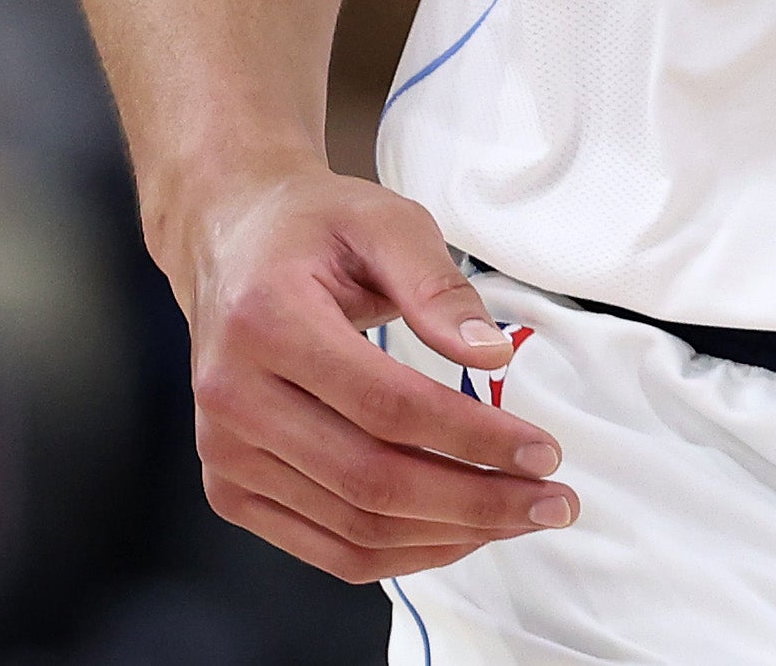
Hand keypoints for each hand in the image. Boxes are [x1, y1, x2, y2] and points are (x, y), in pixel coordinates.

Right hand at [177, 166, 571, 582]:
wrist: (230, 244)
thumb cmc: (312, 229)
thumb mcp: (382, 222)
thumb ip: (437, 287)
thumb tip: (492, 357)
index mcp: (266, 322)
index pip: (387, 406)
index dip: (473, 438)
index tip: (543, 452)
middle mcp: (233, 398)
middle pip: (371, 481)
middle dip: (476, 502)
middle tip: (551, 502)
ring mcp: (225, 453)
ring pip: (353, 529)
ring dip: (449, 536)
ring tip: (517, 516)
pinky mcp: (230, 490)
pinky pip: (326, 550)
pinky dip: (402, 554)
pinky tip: (457, 531)